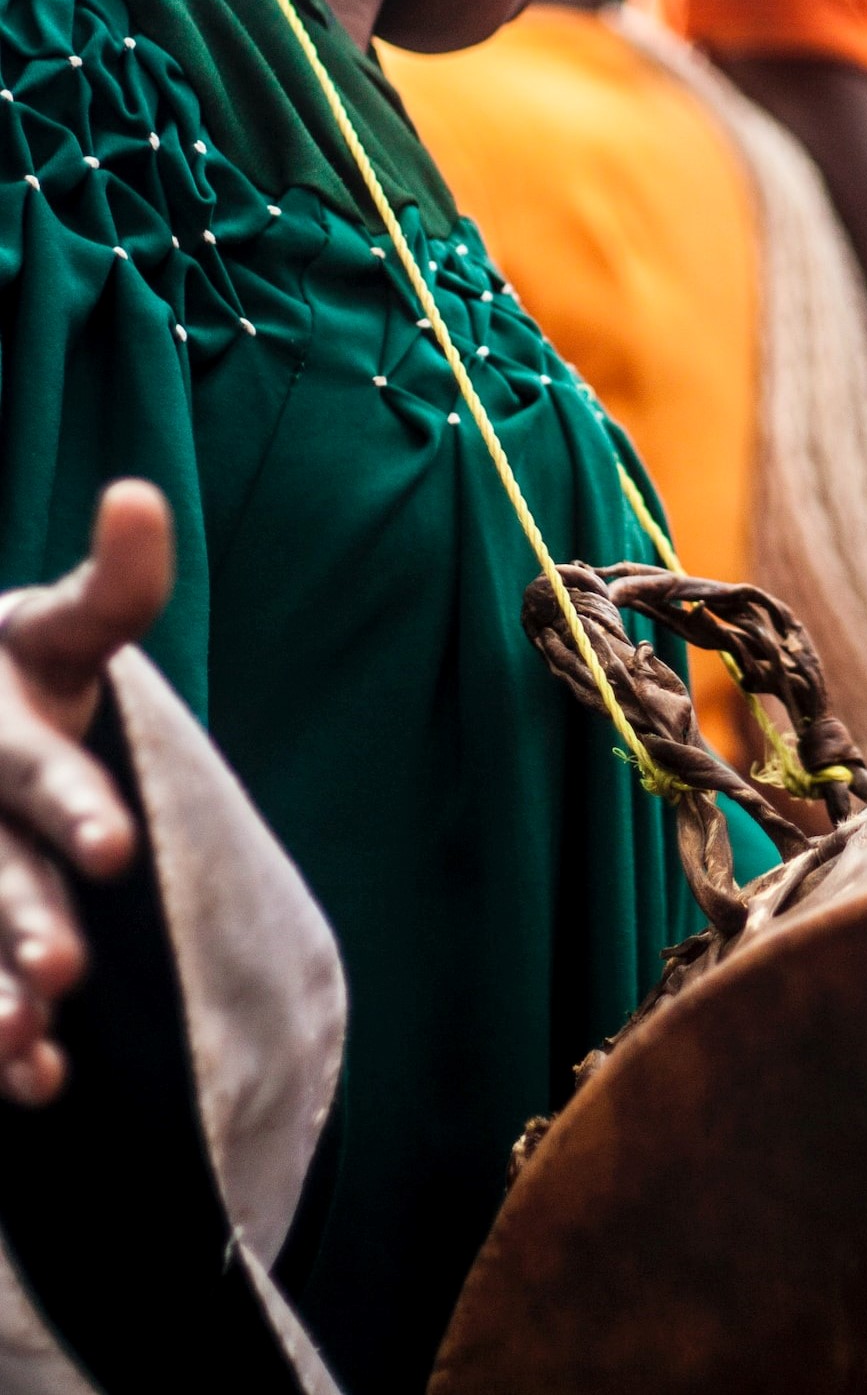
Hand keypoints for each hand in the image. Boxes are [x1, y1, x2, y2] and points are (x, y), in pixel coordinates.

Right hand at [0, 481, 172, 1102]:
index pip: (34, 766)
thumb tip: (140, 496)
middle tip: (69, 967)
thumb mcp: (59, 629)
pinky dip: (3, 1049)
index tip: (119, 848)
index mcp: (3, 725)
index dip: (73, 803)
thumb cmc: (22, 676)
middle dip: (24, 918)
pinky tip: (37, 1084)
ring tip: (31, 1043)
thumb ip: (115, 585)